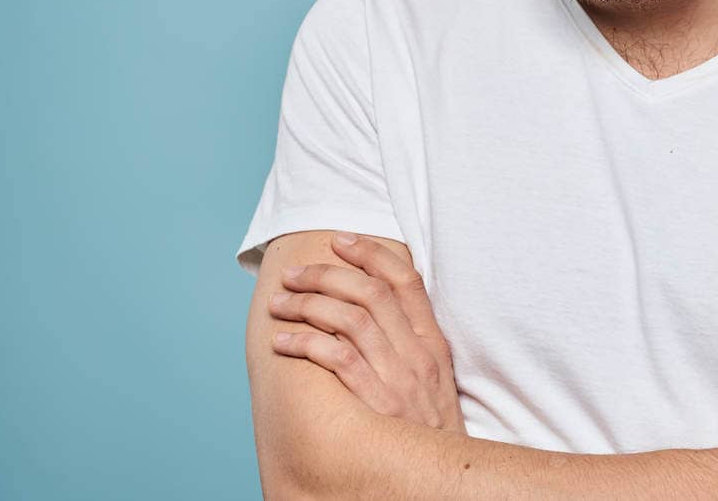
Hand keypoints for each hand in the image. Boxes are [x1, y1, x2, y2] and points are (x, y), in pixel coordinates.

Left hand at [268, 231, 465, 433]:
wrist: (438, 479)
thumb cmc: (425, 428)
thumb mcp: (433, 379)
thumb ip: (410, 344)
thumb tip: (372, 309)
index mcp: (433, 342)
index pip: (406, 280)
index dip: (372, 253)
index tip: (341, 240)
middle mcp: (418, 353)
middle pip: (370, 291)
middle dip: (327, 273)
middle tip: (294, 273)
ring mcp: (398, 377)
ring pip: (348, 318)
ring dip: (307, 304)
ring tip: (279, 303)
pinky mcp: (374, 402)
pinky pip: (335, 358)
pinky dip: (305, 342)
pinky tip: (282, 342)